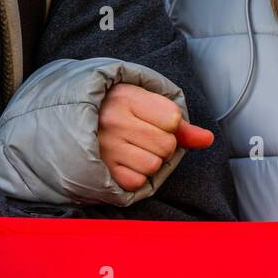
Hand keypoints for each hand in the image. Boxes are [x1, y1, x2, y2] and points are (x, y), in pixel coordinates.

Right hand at [97, 82, 213, 192]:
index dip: (171, 123)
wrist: (69, 121)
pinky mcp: (99, 169)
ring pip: (154, 165)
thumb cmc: (116, 110)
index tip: (154, 119)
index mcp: (127, 96)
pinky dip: (136, 176)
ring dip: (151, 161)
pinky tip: (126, 163)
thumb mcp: (145, 103)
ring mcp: (104, 147)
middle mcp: (113, 121)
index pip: (173, 119)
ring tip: (135, 149)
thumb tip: (208, 139)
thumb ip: (180, 124)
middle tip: (145, 136)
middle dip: (163, 144)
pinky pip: (136, 182)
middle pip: (167, 145)